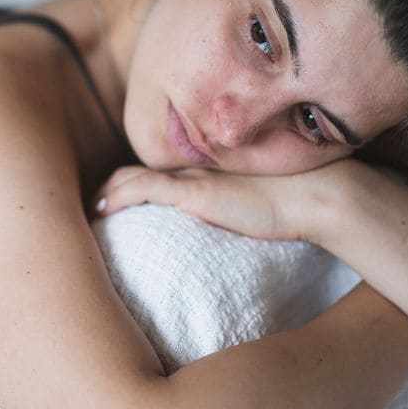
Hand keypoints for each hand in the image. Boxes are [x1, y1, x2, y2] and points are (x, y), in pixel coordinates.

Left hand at [93, 165, 308, 240]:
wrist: (317, 194)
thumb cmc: (294, 206)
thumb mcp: (253, 209)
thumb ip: (230, 216)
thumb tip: (223, 238)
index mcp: (205, 174)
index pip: (151, 173)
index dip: (125, 189)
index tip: (109, 210)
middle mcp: (193, 170)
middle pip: (132, 172)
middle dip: (106, 191)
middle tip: (91, 215)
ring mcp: (193, 179)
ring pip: (132, 177)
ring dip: (105, 195)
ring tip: (90, 216)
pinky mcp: (196, 191)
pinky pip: (145, 187)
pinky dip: (120, 196)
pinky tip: (104, 210)